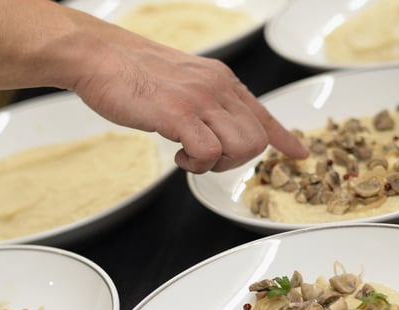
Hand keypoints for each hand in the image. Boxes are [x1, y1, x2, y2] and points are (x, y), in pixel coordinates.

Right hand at [70, 25, 307, 172]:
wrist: (99, 56)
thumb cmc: (134, 73)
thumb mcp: (184, 82)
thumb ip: (206, 102)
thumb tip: (218, 127)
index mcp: (221, 80)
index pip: (263, 113)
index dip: (284, 138)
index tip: (300, 153)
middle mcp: (218, 87)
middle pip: (256, 139)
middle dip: (234, 160)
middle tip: (204, 156)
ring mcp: (200, 99)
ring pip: (241, 148)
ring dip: (216, 163)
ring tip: (189, 154)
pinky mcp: (178, 113)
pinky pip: (208, 152)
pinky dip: (195, 163)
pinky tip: (176, 152)